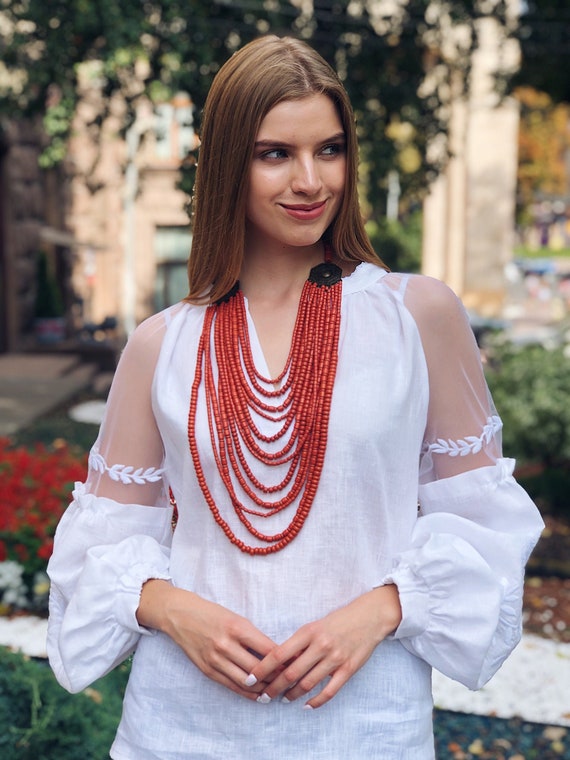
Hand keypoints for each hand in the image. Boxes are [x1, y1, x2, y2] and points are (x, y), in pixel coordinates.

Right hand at [137, 579, 276, 700]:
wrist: (181, 615)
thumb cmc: (213, 614)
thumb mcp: (237, 618)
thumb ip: (254, 636)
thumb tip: (278, 652)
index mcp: (238, 627)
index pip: (268, 650)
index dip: (285, 660)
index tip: (297, 664)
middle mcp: (226, 645)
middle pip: (259, 669)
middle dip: (277, 678)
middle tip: (290, 681)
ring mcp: (215, 659)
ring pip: (246, 682)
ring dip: (264, 689)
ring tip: (277, 691)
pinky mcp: (208, 670)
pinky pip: (231, 686)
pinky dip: (247, 693)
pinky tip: (258, 695)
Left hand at [245, 584, 401, 708]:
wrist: (369, 617)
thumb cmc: (338, 620)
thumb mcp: (315, 626)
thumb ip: (299, 643)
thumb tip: (279, 662)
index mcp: (308, 632)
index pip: (279, 653)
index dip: (263, 668)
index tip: (251, 677)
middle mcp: (321, 645)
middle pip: (291, 672)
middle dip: (274, 687)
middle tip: (263, 695)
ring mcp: (335, 659)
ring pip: (307, 684)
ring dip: (292, 695)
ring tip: (283, 699)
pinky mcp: (348, 669)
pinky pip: (329, 691)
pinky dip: (316, 701)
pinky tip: (306, 705)